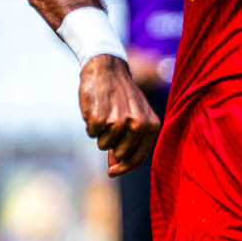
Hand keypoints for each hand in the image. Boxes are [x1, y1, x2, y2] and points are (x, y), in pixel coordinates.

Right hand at [80, 54, 159, 174]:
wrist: (107, 68)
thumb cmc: (121, 96)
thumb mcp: (134, 116)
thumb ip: (128, 143)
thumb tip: (114, 169)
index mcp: (151, 126)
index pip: (138, 158)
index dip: (124, 168)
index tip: (112, 172)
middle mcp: (137, 125)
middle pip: (120, 154)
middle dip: (111, 145)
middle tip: (110, 123)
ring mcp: (119, 122)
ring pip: (104, 145)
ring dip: (100, 133)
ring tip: (105, 112)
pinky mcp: (100, 118)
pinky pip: (92, 133)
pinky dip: (91, 124)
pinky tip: (96, 108)